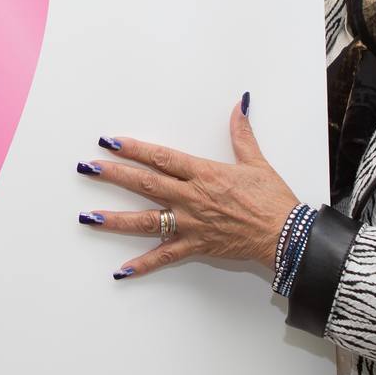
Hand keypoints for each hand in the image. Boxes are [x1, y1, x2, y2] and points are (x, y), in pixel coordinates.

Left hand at [76, 93, 301, 278]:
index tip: (111, 142)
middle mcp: (192, 197)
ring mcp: (191, 224)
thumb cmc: (273, 199)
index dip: (135, 149)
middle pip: (146, 184)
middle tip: (88, 168)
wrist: (287, 236)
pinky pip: (165, 257)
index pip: (162, 157)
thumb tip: (240, 104)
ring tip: (88, 216)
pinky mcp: (196, 246)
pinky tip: (121, 270)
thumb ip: (241, 133)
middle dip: (114, 176)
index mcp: (204, 174)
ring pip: (146, 221)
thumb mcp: (256, 162)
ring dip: (115, 219)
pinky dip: (143, 264)